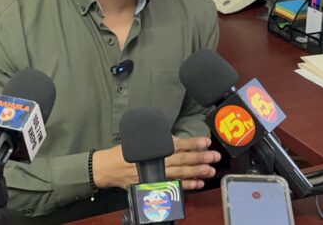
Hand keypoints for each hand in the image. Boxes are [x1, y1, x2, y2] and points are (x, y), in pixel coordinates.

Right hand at [91, 136, 220, 190]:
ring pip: (180, 173)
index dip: (192, 143)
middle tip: (214, 157)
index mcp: (152, 147)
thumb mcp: (138, 139)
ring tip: (210, 170)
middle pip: (181, 160)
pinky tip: (198, 183)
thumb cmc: (123, 152)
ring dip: (196, 171)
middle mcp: (155, 161)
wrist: (107, 168)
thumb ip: (155, 139)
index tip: (205, 142)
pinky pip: (173, 186)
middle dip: (200, 158)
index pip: (176, 145)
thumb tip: (175, 137)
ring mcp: (155, 175)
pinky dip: (186, 185)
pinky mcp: (153, 185)